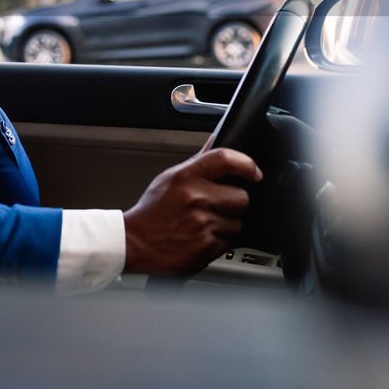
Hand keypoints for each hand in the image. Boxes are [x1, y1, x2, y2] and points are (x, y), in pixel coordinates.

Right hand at [123, 148, 261, 275]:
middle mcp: (195, 199)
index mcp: (186, 177)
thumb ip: (197, 162)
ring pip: (237, 224)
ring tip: (204, 225)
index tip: (254, 172)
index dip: (246, 163)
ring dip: (226, 226)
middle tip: (218, 207)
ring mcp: (201, 225)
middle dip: (234, 204)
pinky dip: (217, 243)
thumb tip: (215, 140)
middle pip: (242, 197)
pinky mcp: (204, 248)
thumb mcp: (170, 178)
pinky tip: (200, 238)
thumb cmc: (152, 211)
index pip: (225, 159)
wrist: (134, 243)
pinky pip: (227, 244)